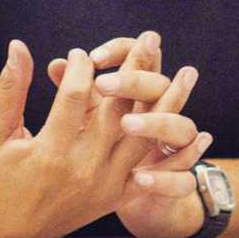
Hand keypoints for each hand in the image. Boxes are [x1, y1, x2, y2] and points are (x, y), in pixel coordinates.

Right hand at [0, 34, 171, 237]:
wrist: (12, 232)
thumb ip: (11, 88)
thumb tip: (18, 45)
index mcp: (51, 152)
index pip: (74, 97)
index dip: (80, 69)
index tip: (79, 53)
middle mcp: (83, 169)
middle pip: (118, 111)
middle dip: (135, 71)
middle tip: (149, 38)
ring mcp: (104, 185)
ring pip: (144, 138)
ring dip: (167, 103)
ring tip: (187, 72)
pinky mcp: (117, 196)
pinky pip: (154, 172)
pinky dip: (176, 152)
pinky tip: (196, 129)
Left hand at [82, 36, 211, 237]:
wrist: (136, 187)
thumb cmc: (102, 141)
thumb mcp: (88, 114)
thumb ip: (75, 89)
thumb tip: (56, 65)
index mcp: (143, 91)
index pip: (144, 55)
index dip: (122, 51)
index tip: (91, 57)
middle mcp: (164, 114)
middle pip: (161, 87)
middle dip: (135, 82)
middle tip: (102, 83)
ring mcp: (175, 149)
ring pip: (182, 129)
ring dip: (156, 124)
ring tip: (126, 124)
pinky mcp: (178, 183)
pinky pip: (182, 182)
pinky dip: (165, 179)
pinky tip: (140, 178)